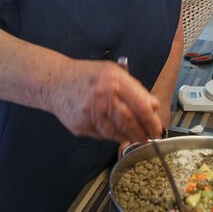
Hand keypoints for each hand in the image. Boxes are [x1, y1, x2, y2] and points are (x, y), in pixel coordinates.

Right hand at [48, 59, 162, 142]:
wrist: (55, 81)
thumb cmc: (87, 75)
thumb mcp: (114, 72)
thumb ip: (135, 88)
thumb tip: (153, 105)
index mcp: (114, 80)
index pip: (139, 104)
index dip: (151, 120)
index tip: (157, 128)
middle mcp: (102, 96)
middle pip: (129, 121)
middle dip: (142, 133)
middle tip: (149, 139)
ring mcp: (90, 112)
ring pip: (116, 132)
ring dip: (128, 137)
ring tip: (136, 138)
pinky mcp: (80, 125)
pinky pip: (102, 135)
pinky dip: (112, 136)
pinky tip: (117, 134)